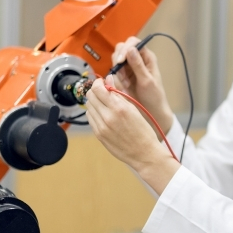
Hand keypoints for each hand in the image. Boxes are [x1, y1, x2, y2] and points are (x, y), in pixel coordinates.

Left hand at [85, 77, 179, 194]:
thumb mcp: (134, 108)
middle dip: (95, 91)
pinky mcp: (98, 134)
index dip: (98, 82)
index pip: (98, 88)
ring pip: (88, 106)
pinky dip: (95, 113)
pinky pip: (90, 118)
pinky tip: (104, 115)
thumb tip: (109, 79)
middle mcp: (108, 116)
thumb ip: (119, 93)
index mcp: (119, 107)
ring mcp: (101, 126)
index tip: (103, 82)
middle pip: (90, 96)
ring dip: (94, 102)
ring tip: (105, 104)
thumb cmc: (143, 131)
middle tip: (103, 92)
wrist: (144, 153)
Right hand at [111, 36, 174, 133]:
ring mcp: (130, 66)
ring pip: (116, 59)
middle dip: (119, 59)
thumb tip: (130, 48)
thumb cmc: (154, 97)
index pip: (134, 43)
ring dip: (118, 69)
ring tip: (125, 82)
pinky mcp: (124, 75)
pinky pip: (115, 70)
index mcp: (147, 57)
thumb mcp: (147, 81)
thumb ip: (138, 65)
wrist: (152, 112)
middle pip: (122, 48)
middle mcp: (138, 59)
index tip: (120, 61)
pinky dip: (116, 77)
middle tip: (121, 73)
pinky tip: (124, 85)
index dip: (125, 48)